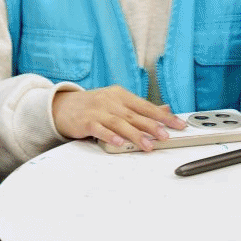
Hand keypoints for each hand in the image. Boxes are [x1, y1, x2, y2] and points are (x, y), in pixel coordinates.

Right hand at [52, 86, 185, 151]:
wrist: (62, 106)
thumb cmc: (93, 106)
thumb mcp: (117, 102)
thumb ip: (140, 108)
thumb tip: (165, 109)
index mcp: (121, 95)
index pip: (146, 106)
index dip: (163, 116)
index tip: (178, 124)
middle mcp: (110, 101)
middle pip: (135, 114)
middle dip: (152, 126)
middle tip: (166, 135)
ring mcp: (97, 111)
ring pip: (120, 123)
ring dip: (135, 135)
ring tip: (148, 145)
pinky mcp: (86, 122)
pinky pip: (99, 129)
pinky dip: (110, 136)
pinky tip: (119, 143)